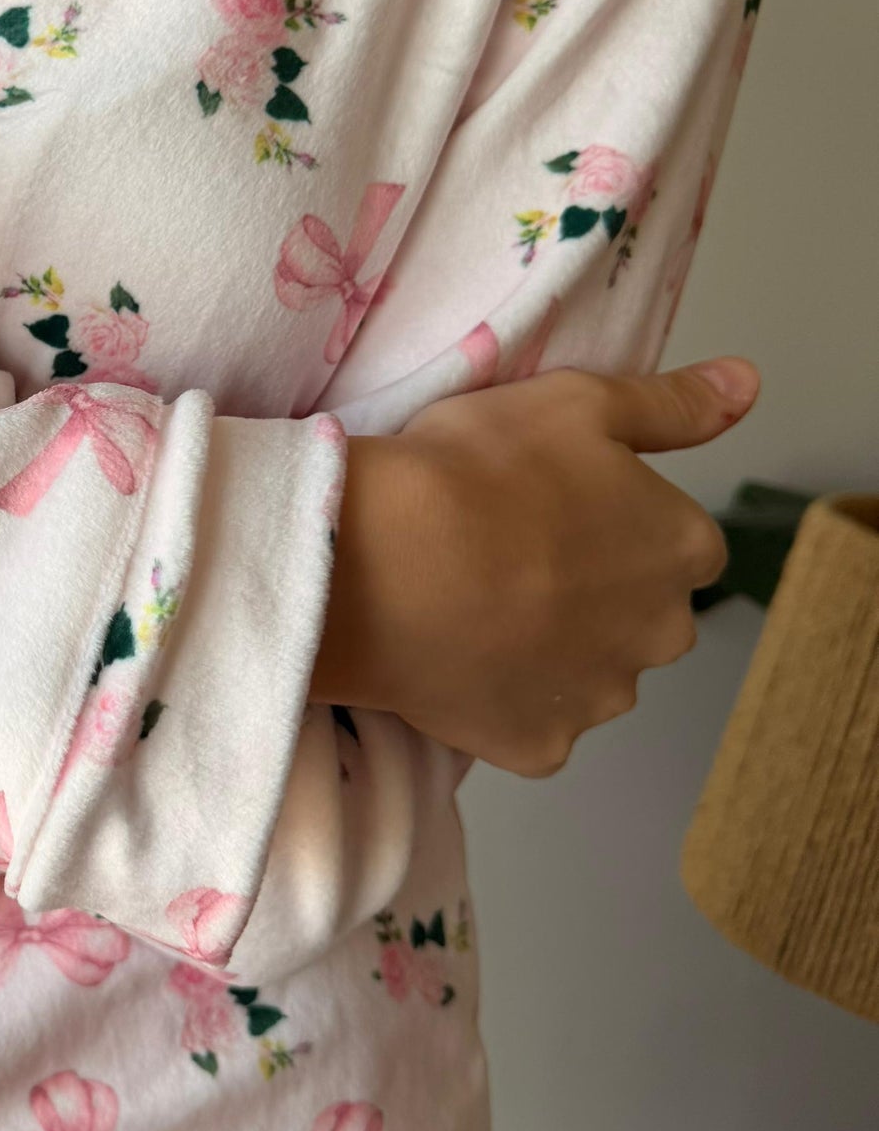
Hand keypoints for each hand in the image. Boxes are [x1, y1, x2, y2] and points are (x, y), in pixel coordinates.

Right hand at [312, 357, 755, 774]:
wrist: (383, 566)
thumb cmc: (479, 471)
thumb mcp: (577, 402)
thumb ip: (671, 403)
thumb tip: (747, 383)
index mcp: (683, 547)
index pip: (677, 541)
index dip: (614, 522)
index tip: (552, 506)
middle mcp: (662, 632)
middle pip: (641, 614)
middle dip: (594, 595)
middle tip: (510, 554)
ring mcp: (601, 697)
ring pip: (589, 673)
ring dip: (550, 650)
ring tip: (475, 606)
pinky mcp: (539, 747)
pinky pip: (531, 725)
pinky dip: (502, 701)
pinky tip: (458, 660)